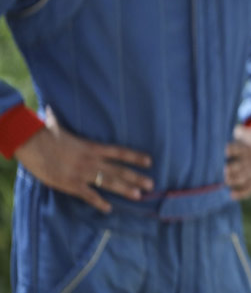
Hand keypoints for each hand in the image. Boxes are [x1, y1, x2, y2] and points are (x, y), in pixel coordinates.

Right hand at [12, 110, 152, 213]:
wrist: (31, 144)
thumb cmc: (45, 133)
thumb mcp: (62, 126)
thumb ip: (63, 121)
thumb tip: (52, 110)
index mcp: (92, 147)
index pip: (120, 152)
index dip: (135, 157)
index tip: (149, 161)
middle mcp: (91, 160)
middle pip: (119, 170)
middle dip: (136, 177)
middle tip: (151, 184)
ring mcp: (82, 173)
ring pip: (108, 182)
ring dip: (125, 189)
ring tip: (139, 195)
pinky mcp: (70, 184)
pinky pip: (88, 195)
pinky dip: (99, 203)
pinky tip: (108, 208)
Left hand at [225, 124, 250, 199]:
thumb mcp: (245, 133)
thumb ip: (234, 133)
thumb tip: (218, 129)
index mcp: (247, 148)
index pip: (236, 149)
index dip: (229, 150)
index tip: (223, 152)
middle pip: (238, 166)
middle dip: (228, 170)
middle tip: (221, 172)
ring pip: (243, 178)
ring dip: (233, 181)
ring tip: (224, 182)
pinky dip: (242, 193)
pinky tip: (232, 195)